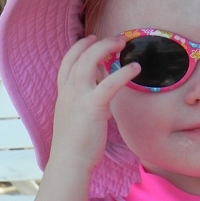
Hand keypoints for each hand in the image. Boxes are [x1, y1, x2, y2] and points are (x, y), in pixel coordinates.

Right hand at [49, 35, 139, 172]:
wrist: (69, 162)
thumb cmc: (76, 146)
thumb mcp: (79, 120)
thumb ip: (88, 107)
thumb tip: (104, 105)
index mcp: (63, 94)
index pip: (67, 62)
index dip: (79, 47)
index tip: (92, 39)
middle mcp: (68, 91)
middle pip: (78, 56)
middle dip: (96, 43)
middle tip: (116, 38)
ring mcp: (78, 97)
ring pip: (88, 62)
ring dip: (106, 48)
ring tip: (123, 42)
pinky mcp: (92, 107)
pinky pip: (108, 84)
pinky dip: (123, 73)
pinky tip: (136, 68)